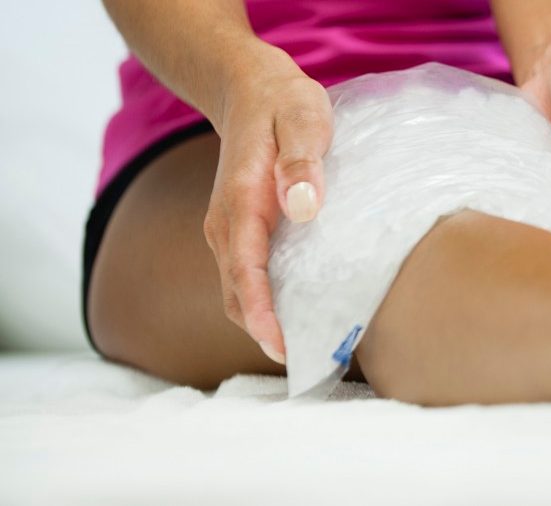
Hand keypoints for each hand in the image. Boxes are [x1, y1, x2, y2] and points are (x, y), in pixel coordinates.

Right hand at [202, 52, 331, 363]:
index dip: (260, 311)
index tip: (280, 345)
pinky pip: (248, 279)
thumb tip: (304, 205)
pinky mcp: (241, 233)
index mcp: (241, 201)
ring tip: (310, 353)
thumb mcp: (302, 116)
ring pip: (240, 292)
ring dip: (265, 325)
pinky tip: (302, 319)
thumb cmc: (281, 102)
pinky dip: (266, 306)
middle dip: (264, 333)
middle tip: (309, 364)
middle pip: (238, 294)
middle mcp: (226, 224)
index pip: (245, 269)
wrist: (247, 86)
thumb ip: (303, 159)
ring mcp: (229, 231)